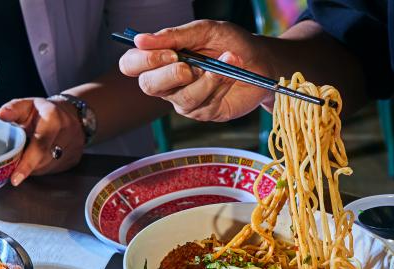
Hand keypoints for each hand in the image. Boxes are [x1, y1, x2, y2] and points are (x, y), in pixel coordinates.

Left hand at [0, 97, 84, 185]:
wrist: (73, 114)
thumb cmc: (44, 111)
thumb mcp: (27, 104)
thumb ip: (13, 109)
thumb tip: (2, 115)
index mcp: (54, 118)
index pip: (40, 145)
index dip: (27, 163)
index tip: (15, 178)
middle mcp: (69, 132)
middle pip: (44, 159)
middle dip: (27, 164)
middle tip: (15, 160)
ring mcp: (75, 147)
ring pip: (49, 166)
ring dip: (35, 166)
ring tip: (28, 155)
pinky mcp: (75, 158)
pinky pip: (55, 169)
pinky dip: (44, 167)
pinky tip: (40, 158)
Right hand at [118, 20, 273, 121]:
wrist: (261, 61)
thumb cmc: (231, 43)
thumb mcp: (205, 30)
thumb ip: (175, 35)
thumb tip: (140, 39)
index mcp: (161, 59)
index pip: (131, 65)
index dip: (143, 61)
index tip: (168, 52)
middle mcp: (168, 83)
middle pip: (149, 86)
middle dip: (169, 75)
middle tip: (189, 66)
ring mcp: (186, 101)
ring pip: (183, 98)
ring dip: (206, 79)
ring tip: (227, 61)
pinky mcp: (206, 113)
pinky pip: (206, 104)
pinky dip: (220, 86)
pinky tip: (231, 74)